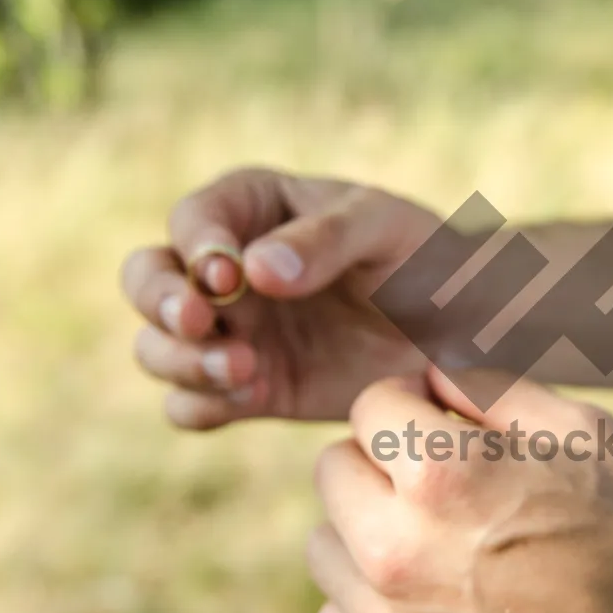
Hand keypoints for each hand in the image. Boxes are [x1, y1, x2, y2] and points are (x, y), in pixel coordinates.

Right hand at [121, 167, 459, 427]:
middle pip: (148, 279)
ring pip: (159, 346)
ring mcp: (235, 330)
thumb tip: (252, 269)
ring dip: (180, 360)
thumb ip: (325, 241)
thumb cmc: (426, 260)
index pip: (195, 220)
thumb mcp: (387, 230)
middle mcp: (229, 270)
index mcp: (256, 208)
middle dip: (161, 302)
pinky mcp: (250, 388)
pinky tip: (247, 399)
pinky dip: (202, 404)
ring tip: (244, 369)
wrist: (464, 334)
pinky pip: (193, 403)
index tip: (226, 276)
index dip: (197, 247)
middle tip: (202, 322)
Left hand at [307, 367, 612, 612]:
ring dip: (366, 528)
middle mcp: (397, 553)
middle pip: (332, 468)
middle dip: (381, 458)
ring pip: (326, 545)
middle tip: (441, 476)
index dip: (413, 400)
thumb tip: (430, 377)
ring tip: (435, 536)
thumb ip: (493, 389)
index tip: (442, 419)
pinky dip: (371, 596)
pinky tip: (432, 591)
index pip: (370, 405)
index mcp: (443, 478)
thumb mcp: (583, 433)